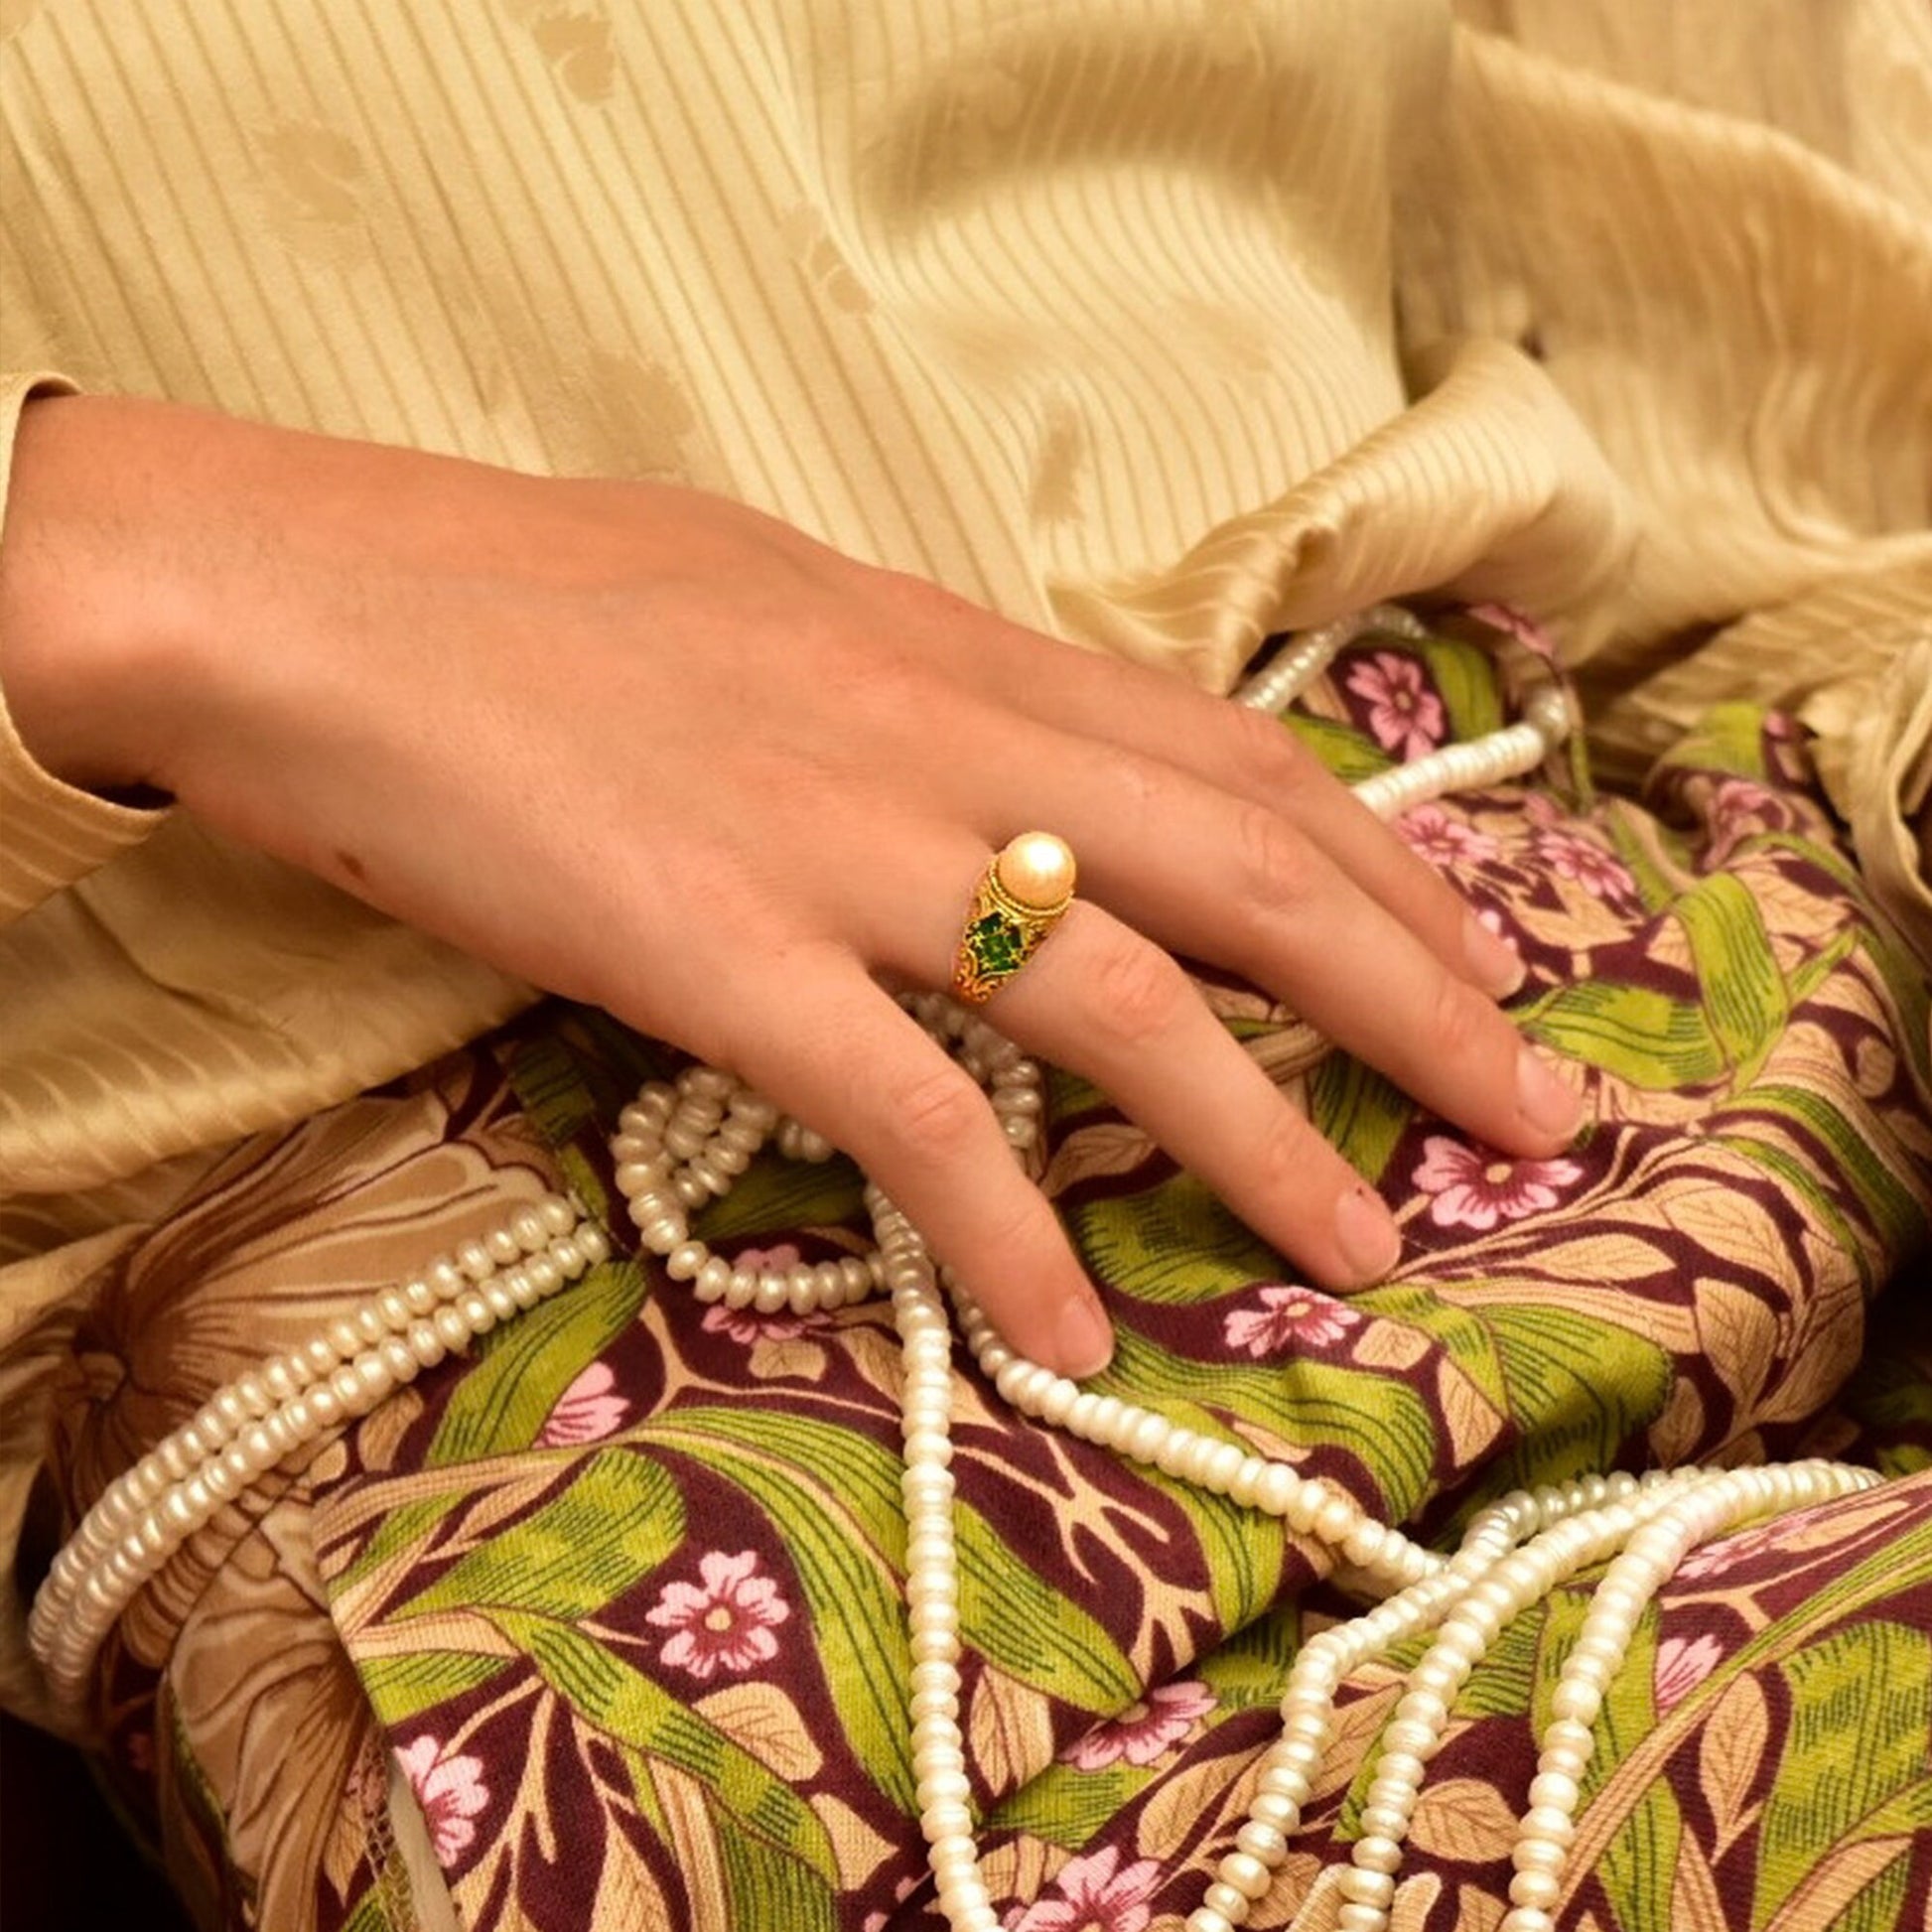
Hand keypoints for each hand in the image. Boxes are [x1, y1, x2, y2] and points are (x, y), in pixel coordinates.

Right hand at [0, 396, 1580, 1374]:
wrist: (317, 596)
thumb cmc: (528, 591)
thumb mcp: (770, 596)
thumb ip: (911, 678)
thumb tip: (1003, 752)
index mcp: (952, 647)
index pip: (1231, 758)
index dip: (1379, 863)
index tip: (1475, 951)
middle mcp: (938, 737)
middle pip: (1242, 871)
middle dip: (1412, 994)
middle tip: (1526, 1109)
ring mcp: (839, 849)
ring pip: (1122, 999)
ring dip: (1266, 1132)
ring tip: (1365, 1241)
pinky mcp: (723, 957)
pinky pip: (909, 1116)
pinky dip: (1007, 1232)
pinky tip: (1069, 1333)